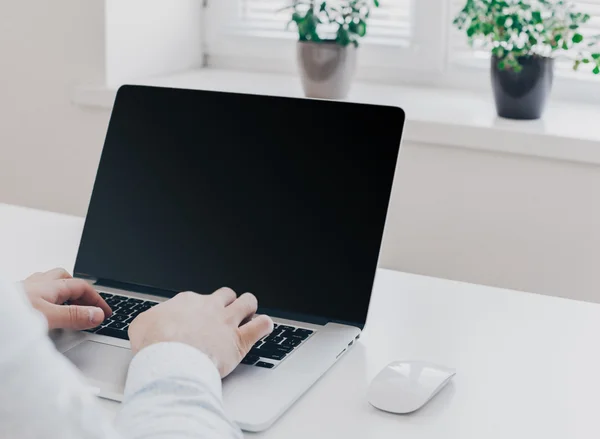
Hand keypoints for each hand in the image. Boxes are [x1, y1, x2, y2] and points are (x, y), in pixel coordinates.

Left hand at [22, 268, 111, 329]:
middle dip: (81, 292)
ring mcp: (25, 289)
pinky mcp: (15, 298)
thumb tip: (97, 314)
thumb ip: (73, 316)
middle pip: (67, 280)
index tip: (105, 312)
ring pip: (51, 284)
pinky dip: (47, 299)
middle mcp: (39, 283)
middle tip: (89, 307)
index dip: (97, 299)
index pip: (83, 287)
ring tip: (68, 306)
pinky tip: (43, 310)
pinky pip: (37, 293)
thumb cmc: (8, 314)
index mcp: (51, 285)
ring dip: (63, 293)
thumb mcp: (48, 317)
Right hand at [128, 288, 273, 376]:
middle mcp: (210, 307)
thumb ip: (149, 322)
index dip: (200, 308)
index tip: (197, 317)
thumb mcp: (141, 327)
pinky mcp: (240, 340)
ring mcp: (227, 322)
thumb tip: (148, 326)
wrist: (171, 361)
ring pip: (247, 302)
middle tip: (226, 311)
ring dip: (249, 306)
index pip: (198, 299)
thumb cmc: (155, 346)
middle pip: (226, 294)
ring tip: (249, 312)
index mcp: (187, 302)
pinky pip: (260, 326)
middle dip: (228, 301)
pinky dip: (264, 325)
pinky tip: (265, 326)